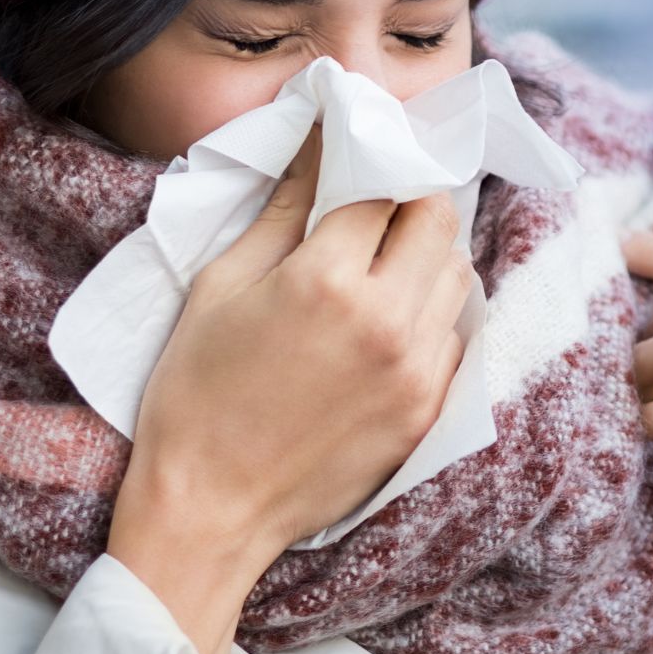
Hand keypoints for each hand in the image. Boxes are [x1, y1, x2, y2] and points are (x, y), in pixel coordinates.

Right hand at [117, 120, 473, 549]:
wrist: (210, 509)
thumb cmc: (196, 393)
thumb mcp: (222, 285)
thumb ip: (281, 210)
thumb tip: (317, 144)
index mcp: (328, 280)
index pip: (382, 185)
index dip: (369, 162)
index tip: (356, 157)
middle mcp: (387, 319)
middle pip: (436, 220)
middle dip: (407, 202)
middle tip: (372, 210)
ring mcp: (416, 370)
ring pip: (456, 276)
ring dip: (425, 257)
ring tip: (379, 267)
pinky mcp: (427, 412)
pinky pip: (454, 337)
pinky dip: (430, 316)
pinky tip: (385, 324)